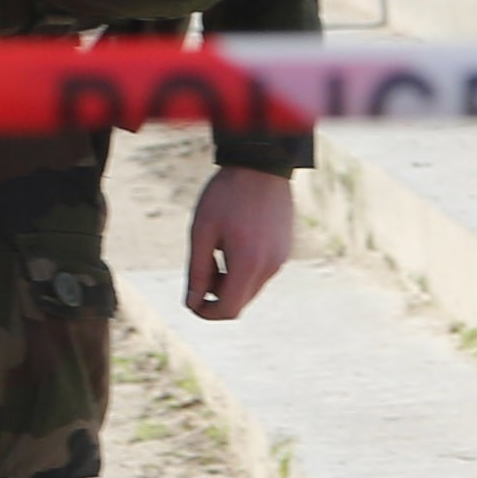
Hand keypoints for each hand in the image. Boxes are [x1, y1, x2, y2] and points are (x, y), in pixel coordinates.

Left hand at [186, 165, 296, 321]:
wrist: (261, 166)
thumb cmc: (225, 196)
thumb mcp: (202, 232)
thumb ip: (197, 271)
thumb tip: (192, 303)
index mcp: (249, 263)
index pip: (228, 309)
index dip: (206, 311)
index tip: (191, 299)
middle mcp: (270, 267)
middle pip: (239, 302)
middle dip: (216, 295)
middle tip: (202, 265)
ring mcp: (281, 259)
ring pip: (250, 288)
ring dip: (230, 281)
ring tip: (217, 249)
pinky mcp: (285, 251)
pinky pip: (261, 273)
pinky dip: (243, 270)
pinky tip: (233, 242)